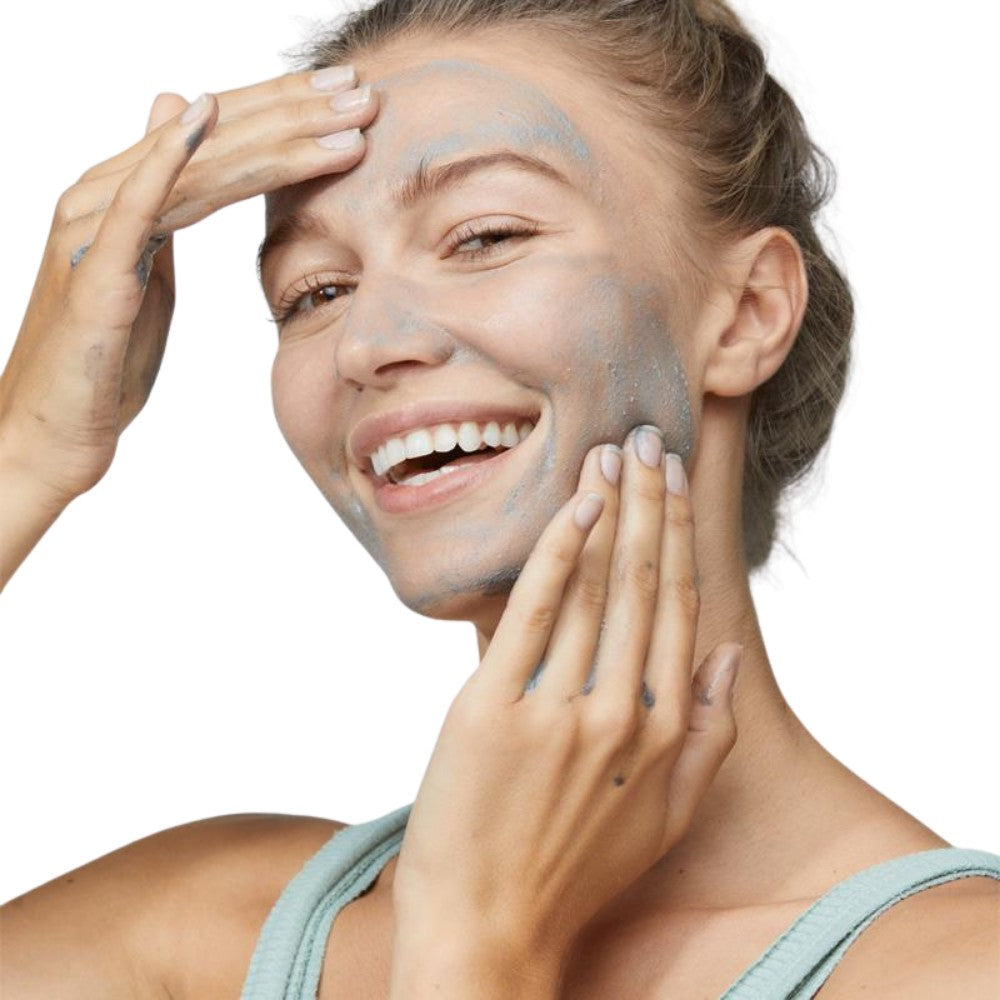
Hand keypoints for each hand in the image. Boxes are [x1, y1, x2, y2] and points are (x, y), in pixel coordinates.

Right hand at [0, 66, 376, 506]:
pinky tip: (203, 118)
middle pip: (214, 139)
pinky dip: (166, 160)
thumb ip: (168, 201)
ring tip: (341, 124)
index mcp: (126, 195)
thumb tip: (180, 122)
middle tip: (362, 93)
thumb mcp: (148, 267)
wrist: (55, 429)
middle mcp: (105, 195)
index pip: (216, 136)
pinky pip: (134, 206)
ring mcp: (95, 228)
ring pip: (196, 168)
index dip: (283, 110)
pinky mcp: (93, 270)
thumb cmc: (106, 358)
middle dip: (295, 114)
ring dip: (275, 141)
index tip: (347, 96)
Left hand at [390, 428, 741, 982]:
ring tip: (610, 454)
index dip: (678, 536)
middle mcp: (620, 715)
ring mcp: (556, 711)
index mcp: (664, 734)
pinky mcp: (491, 710)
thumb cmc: (575, 872)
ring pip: (592, 588)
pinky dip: (553, 552)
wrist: (488, 930)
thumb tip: (728, 656)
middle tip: (645, 439)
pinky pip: (530, 613)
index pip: (678, 609)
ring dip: (605, 512)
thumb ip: (709, 737)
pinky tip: (570, 506)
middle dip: (647, 503)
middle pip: (641, 584)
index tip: (674, 480)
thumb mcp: (666, 819)